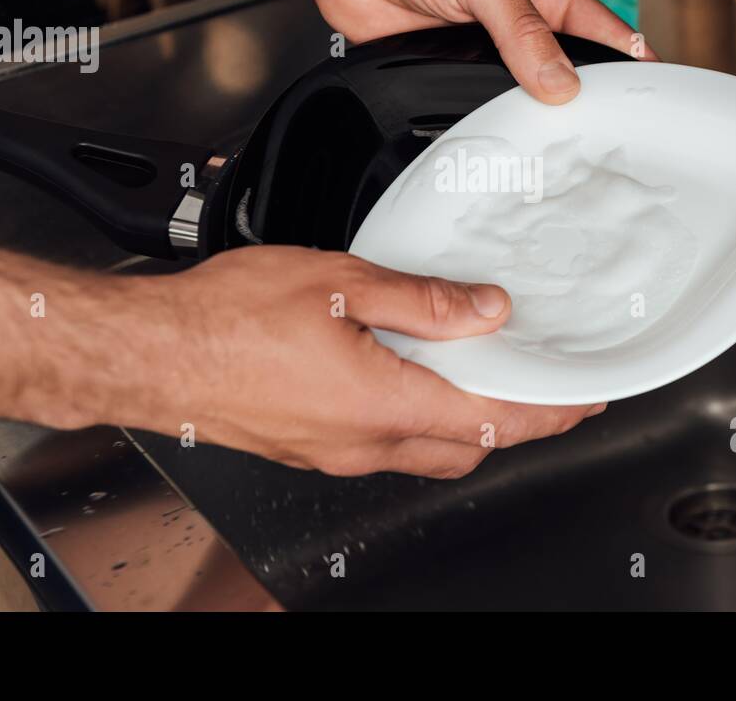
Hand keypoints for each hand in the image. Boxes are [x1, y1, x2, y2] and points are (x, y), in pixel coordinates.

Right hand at [105, 246, 603, 477]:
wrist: (150, 353)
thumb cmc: (225, 321)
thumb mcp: (342, 284)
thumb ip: (423, 299)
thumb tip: (484, 309)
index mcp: (383, 404)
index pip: (494, 420)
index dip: (549, 411)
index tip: (584, 400)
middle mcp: (364, 442)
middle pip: (467, 446)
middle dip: (514, 422)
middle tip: (543, 389)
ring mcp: (333, 451)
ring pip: (425, 449)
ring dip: (465, 422)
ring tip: (482, 378)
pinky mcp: (306, 445)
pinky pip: (383, 441)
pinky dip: (416, 416)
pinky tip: (406, 377)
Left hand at [304, 0, 652, 103]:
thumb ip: (521, 29)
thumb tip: (558, 80)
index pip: (597, 28)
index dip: (628, 58)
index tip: (654, 91)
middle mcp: (512, 18)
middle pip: (560, 68)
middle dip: (581, 99)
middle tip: (602, 135)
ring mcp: (476, 45)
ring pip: (514, 91)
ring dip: (526, 113)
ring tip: (550, 146)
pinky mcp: (439, 65)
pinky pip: (466, 99)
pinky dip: (478, 118)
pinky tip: (489, 134)